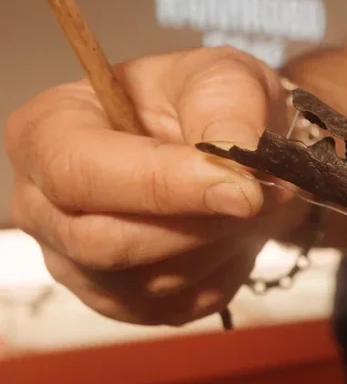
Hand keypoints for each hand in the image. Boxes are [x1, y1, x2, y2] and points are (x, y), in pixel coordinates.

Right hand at [4, 46, 298, 325]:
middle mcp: (42, 205)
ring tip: (253, 203)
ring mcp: (76, 263)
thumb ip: (227, 107)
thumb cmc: (213, 101)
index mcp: (46, 132)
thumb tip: (236, 157)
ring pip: (150, 283)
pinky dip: (223, 272)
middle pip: (105, 243)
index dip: (164, 185)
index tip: (244, 189)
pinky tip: (234, 233)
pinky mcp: (121, 302)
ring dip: (223, 245)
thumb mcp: (227, 76)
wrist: (236, 147)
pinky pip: (176, 307)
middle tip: (267, 194)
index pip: (80, 172)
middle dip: (201, 224)